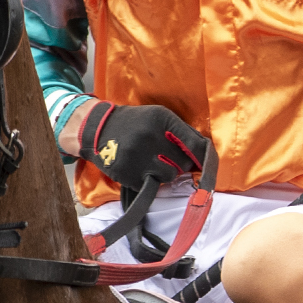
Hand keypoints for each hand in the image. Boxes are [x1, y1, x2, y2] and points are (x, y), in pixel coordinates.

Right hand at [75, 102, 209, 193]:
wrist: (97, 129)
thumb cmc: (134, 123)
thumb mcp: (158, 116)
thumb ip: (181, 131)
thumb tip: (205, 152)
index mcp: (161, 119)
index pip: (193, 143)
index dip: (203, 156)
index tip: (206, 164)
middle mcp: (149, 137)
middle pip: (183, 164)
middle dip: (180, 164)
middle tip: (168, 158)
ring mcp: (137, 157)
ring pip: (168, 176)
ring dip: (164, 173)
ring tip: (152, 163)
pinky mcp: (127, 174)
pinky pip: (150, 185)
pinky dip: (147, 180)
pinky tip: (138, 168)